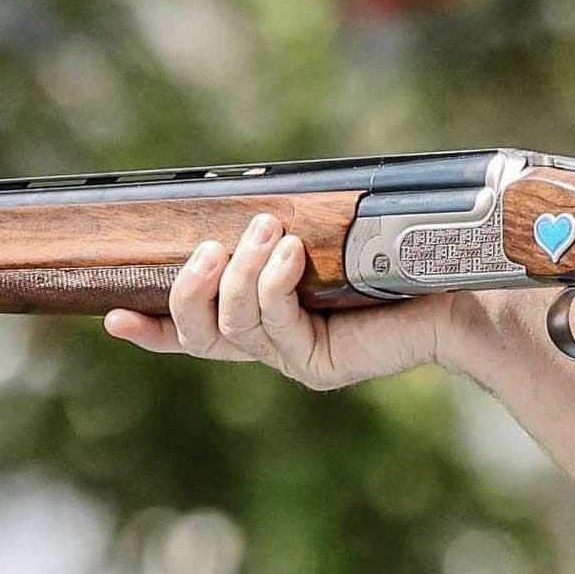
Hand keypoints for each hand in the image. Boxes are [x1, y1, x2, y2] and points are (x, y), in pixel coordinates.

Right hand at [104, 213, 452, 390]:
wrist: (462, 290)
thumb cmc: (400, 257)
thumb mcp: (326, 237)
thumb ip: (281, 235)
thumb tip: (244, 207)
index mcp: (270, 318)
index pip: (198, 331)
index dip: (154, 329)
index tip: (112, 317)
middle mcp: (276, 345)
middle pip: (199, 333)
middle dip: (188, 289)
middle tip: (208, 248)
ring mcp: (295, 360)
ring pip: (230, 327)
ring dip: (237, 275)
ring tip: (267, 233)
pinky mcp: (321, 366)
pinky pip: (274, 326)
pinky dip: (273, 286)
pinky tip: (292, 257)